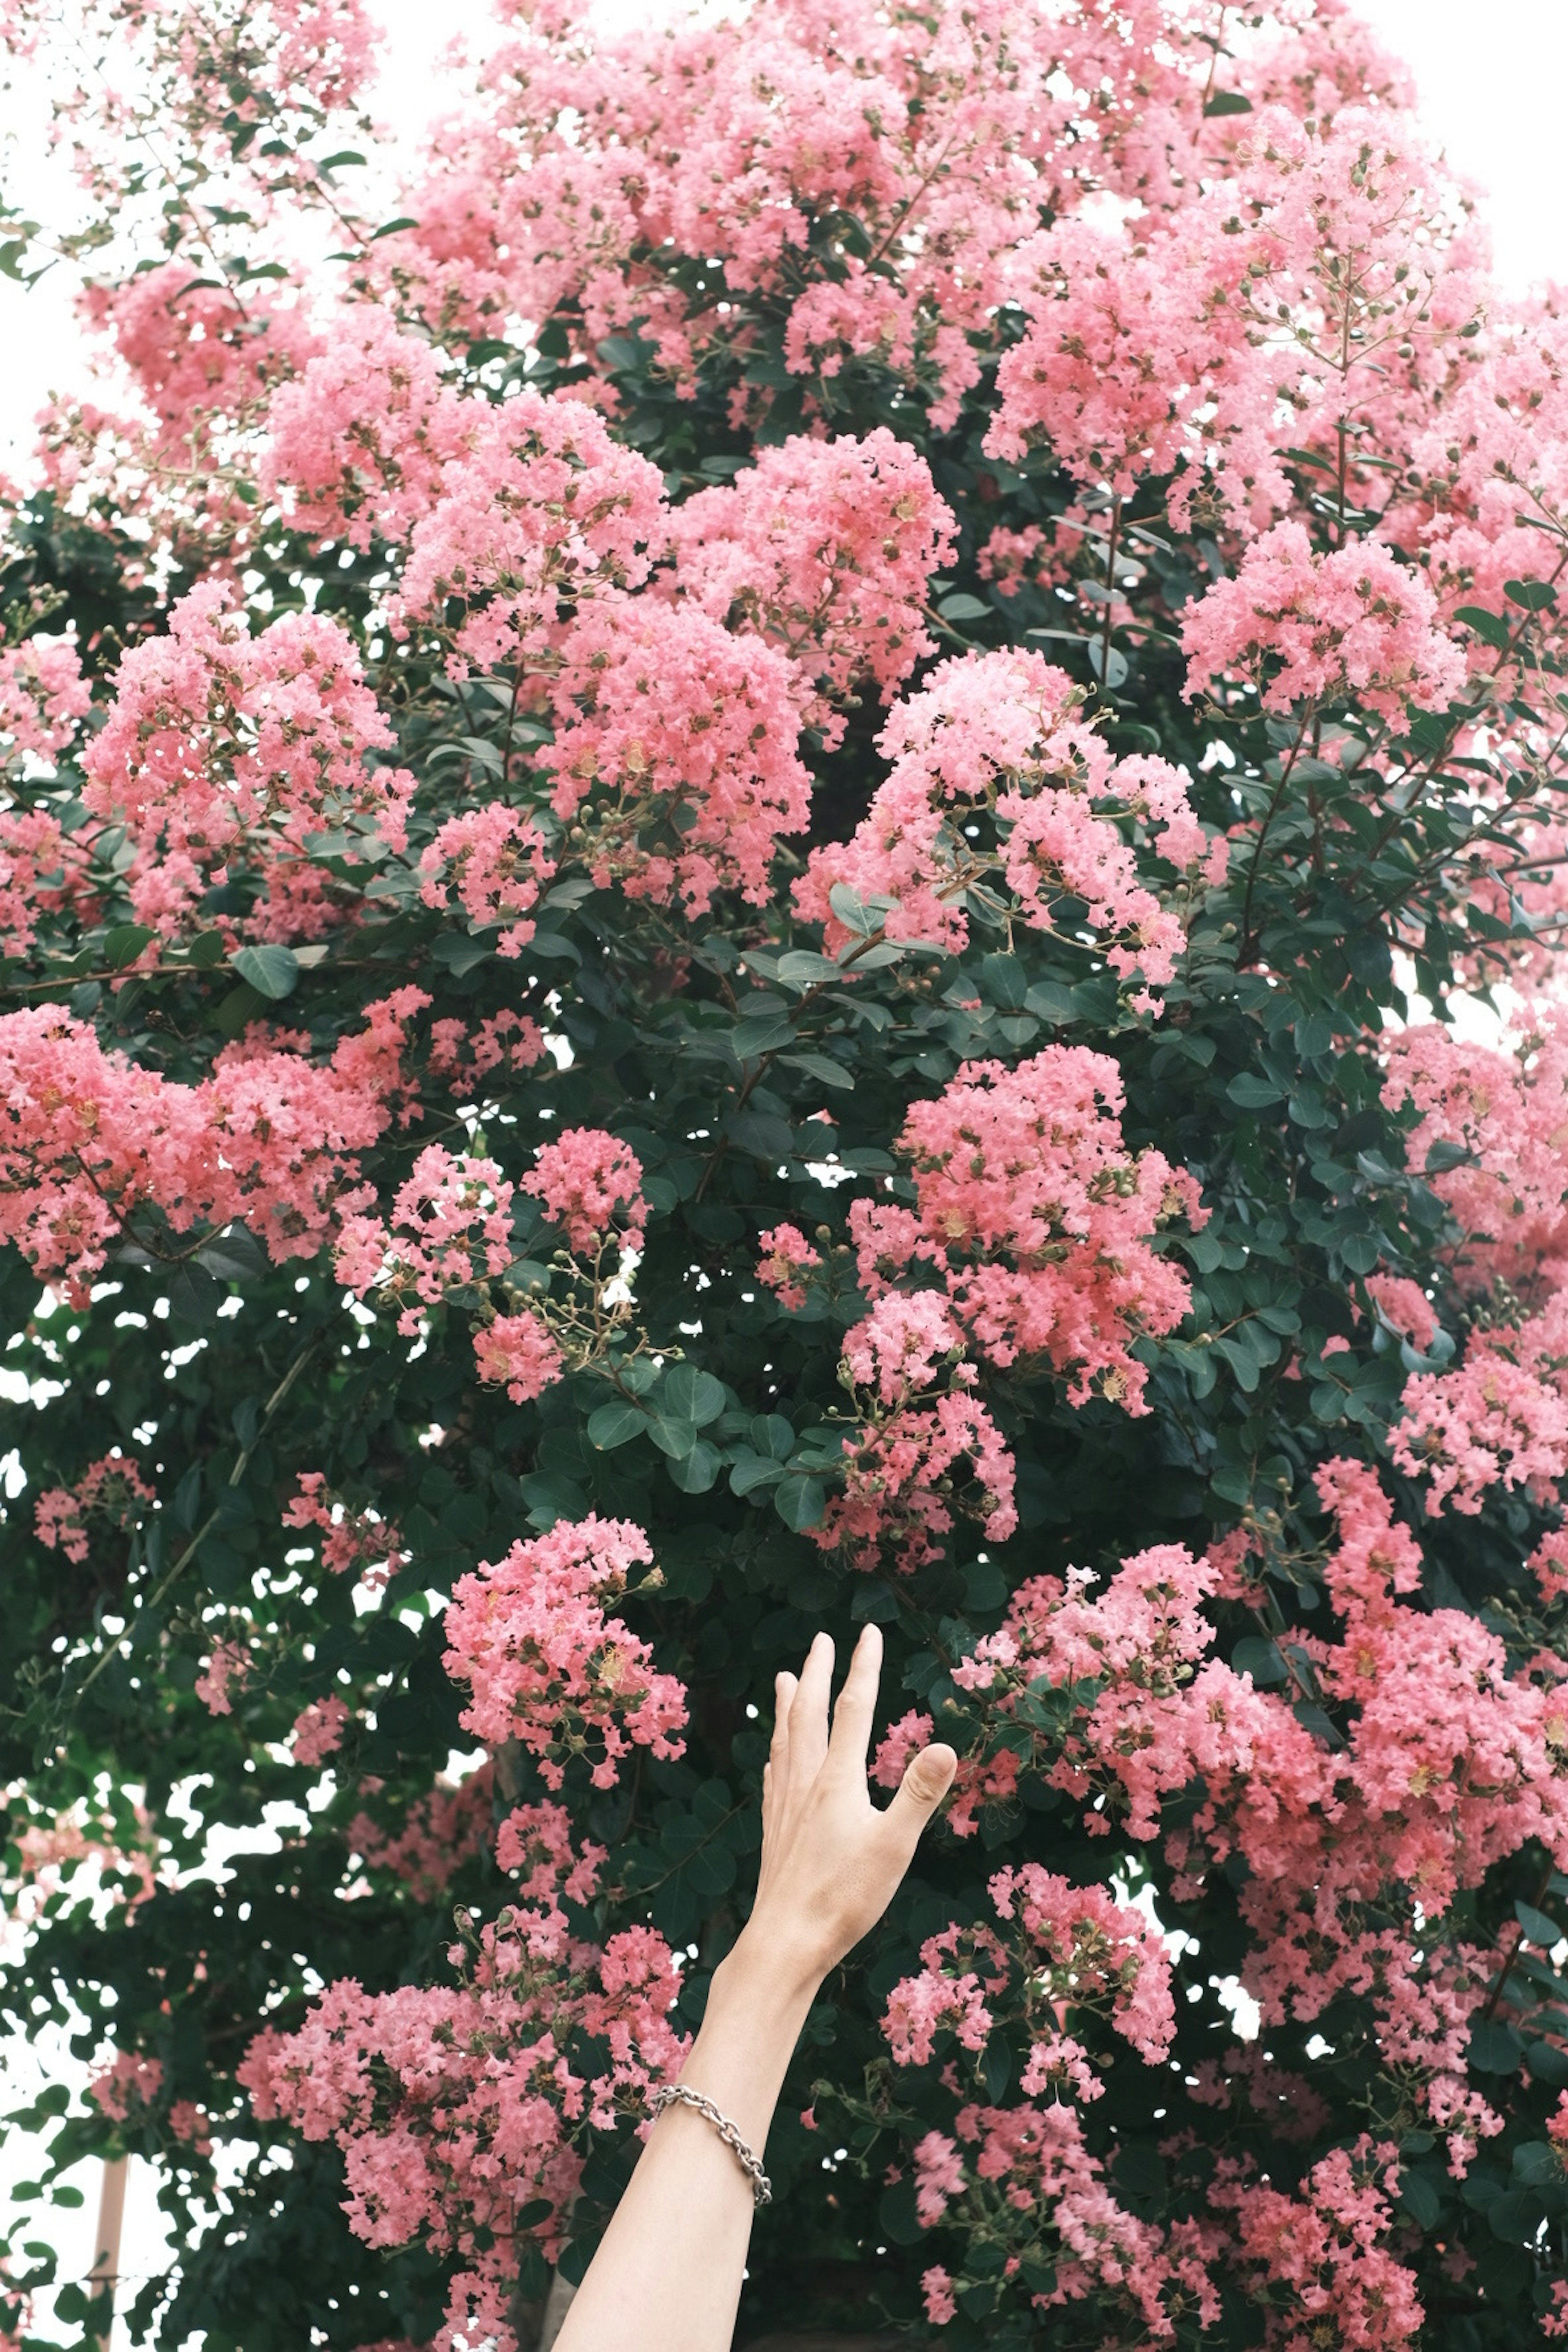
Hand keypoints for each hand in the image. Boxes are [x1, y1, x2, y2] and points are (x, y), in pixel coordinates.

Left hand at [730, 1623, 956, 1994]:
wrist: (785, 1942)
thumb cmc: (843, 1899)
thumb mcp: (894, 1847)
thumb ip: (919, 1794)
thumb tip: (944, 1745)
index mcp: (837, 1781)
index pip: (853, 1709)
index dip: (863, 1668)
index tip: (867, 1632)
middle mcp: (806, 1784)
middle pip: (810, 1714)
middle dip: (818, 1672)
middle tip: (822, 1639)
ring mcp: (785, 1807)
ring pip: (786, 1740)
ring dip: (789, 1705)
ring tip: (787, 1678)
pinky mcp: (774, 1831)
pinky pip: (774, 1776)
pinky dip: (776, 1752)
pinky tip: (774, 1757)